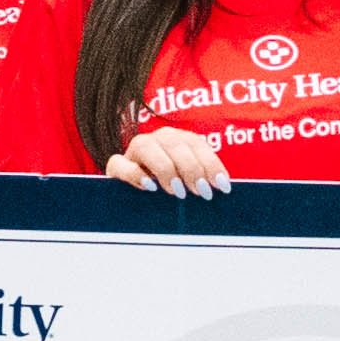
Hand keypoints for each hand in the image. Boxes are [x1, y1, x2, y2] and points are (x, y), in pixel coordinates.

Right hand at [107, 127, 234, 199]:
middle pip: (175, 145)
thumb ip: (203, 182)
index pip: (197, 144)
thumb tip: (223, 191)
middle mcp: (158, 139)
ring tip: (178, 192)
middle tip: (202, 192)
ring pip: (148, 147)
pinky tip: (149, 187)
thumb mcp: (191, 185)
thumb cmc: (172, 192)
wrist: (137, 201)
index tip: (222, 186)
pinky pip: (119, 163)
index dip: (211, 164)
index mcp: (179, 140)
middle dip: (192, 169)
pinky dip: (134, 174)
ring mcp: (135, 150)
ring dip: (166, 169)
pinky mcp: (116, 166)